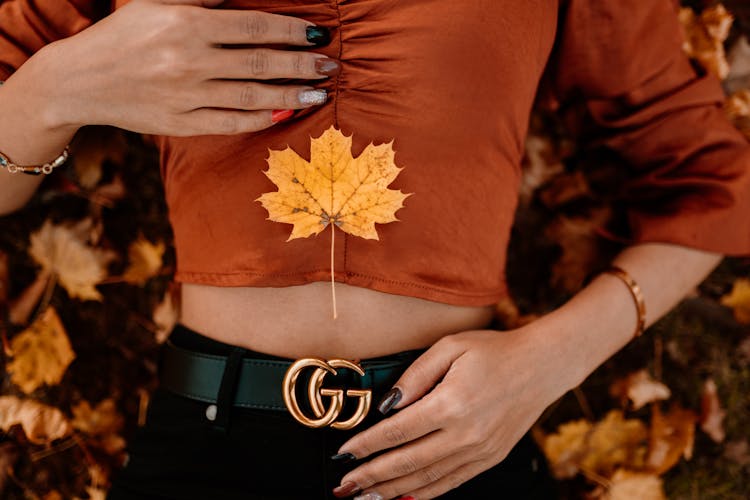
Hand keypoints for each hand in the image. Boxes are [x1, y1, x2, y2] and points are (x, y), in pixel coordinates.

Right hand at [20, 0, 337, 135]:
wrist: (80, 80)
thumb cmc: (124, 36)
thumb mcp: (157, 4)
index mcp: (186, 24)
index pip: (252, 27)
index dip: (290, 31)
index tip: (317, 34)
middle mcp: (188, 60)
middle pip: (259, 63)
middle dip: (301, 64)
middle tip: (330, 65)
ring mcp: (185, 95)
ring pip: (251, 96)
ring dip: (291, 94)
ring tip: (320, 93)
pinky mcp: (180, 123)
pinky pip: (230, 123)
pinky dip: (260, 119)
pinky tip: (285, 113)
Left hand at [332, 327, 571, 499]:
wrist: (542, 367)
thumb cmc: (493, 351)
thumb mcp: (450, 347)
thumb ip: (415, 375)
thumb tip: (387, 405)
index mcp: (451, 404)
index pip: (397, 432)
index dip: (366, 446)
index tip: (343, 454)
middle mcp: (465, 434)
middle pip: (407, 463)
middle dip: (371, 477)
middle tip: (343, 487)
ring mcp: (479, 451)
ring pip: (427, 480)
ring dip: (393, 492)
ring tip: (365, 498)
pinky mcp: (489, 458)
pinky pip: (451, 483)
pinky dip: (424, 494)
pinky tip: (404, 498)